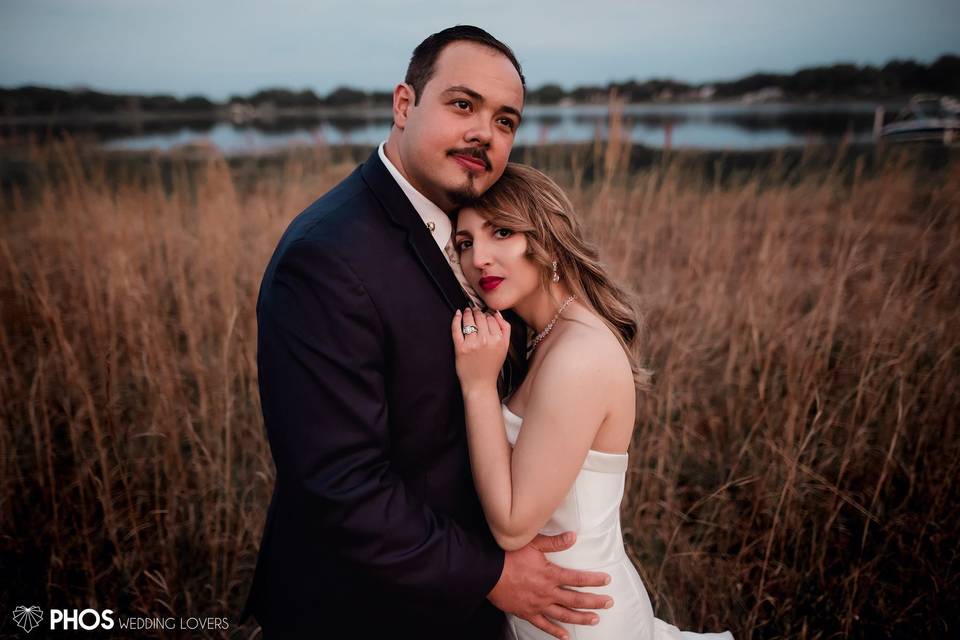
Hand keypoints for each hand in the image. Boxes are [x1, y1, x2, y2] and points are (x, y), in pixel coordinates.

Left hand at [451, 307, 510, 390]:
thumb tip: (497, 314)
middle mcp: (486, 340)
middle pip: (480, 317)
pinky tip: (457, 314)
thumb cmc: (492, 366)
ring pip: (469, 320)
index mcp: (498, 340)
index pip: (492, 318)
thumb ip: (505, 329)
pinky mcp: (460, 348)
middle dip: (477, 312)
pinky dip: (456, 319)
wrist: (480, 384)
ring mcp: (472, 344)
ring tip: (467, 312)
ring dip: (467, 313)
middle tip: (474, 311)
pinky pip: (456, 329)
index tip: (484, 314)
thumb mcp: (505, 348)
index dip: (487, 314)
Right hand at [487, 532, 612, 639]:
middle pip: (576, 599)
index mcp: (550, 574)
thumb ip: (554, 542)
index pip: (578, 579)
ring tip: (595, 619)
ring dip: (581, 618)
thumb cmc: (508, 554)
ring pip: (564, 615)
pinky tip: (566, 636)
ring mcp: (537, 605)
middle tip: (609, 603)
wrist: (486, 571)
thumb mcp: (532, 543)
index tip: (607, 580)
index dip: (594, 580)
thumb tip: (574, 536)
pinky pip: (544, 625)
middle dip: (595, 601)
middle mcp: (547, 592)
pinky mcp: (526, 612)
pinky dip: (555, 631)